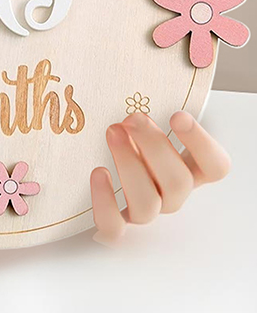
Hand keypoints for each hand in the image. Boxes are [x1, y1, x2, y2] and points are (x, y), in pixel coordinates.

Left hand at [90, 110, 230, 246]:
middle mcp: (171, 194)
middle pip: (178, 183)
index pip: (216, 167)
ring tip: (112, 132)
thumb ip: (149, 115)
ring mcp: (145, 212)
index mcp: (188, 170)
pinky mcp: (115, 226)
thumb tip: (137, 85)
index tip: (177, 116)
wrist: (97, 182)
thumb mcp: (144, 128)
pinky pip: (113, 227)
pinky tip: (99, 173)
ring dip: (129, 165)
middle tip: (131, 118)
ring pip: (148, 204)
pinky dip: (105, 201)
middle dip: (154, 146)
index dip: (201, 144)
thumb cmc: (127, 145)